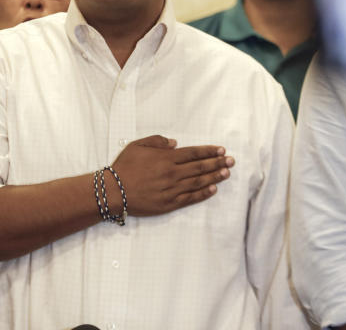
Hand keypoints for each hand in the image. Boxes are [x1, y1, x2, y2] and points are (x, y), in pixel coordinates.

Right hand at [110, 134, 233, 216]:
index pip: (193, 153)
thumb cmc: (124, 167)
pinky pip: (191, 198)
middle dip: (218, 163)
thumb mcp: (137, 145)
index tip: (221, 150)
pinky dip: (203, 193)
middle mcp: (172, 173)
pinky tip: (213, 189)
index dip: (209, 151)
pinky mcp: (170, 204)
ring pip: (199, 182)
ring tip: (227, 173)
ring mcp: (172, 189)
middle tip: (231, 161)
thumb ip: (157, 141)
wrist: (114, 191)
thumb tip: (175, 143)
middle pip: (200, 167)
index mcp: (166, 158)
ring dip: (215, 177)